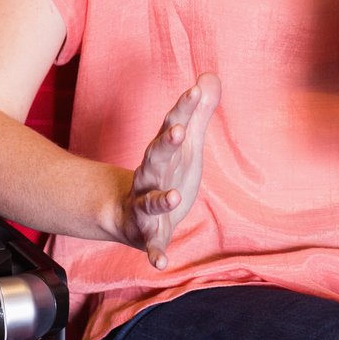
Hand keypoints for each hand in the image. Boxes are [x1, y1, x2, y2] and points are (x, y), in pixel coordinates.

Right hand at [120, 74, 218, 268]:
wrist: (128, 216)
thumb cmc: (164, 176)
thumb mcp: (184, 146)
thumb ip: (197, 113)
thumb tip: (210, 76)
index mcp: (161, 155)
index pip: (171, 126)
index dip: (183, 108)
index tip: (195, 90)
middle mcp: (150, 178)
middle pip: (156, 158)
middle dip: (166, 145)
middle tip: (179, 131)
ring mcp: (145, 207)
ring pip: (150, 201)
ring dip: (162, 199)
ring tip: (175, 195)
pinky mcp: (148, 235)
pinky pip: (151, 245)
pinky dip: (155, 253)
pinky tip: (161, 262)